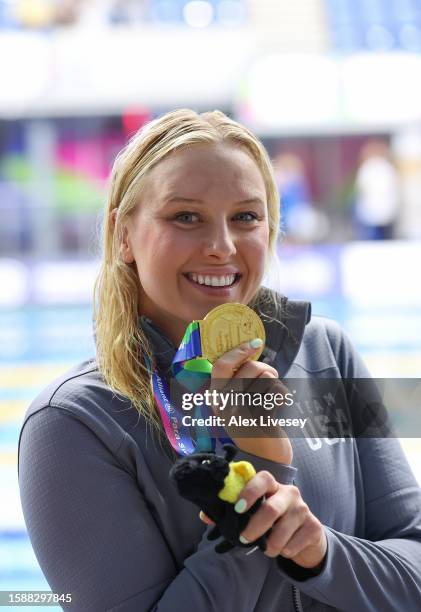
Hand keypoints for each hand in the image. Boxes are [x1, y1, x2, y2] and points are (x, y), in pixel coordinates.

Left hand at [200, 471, 326, 569]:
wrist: (306, 535)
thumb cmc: (274, 521)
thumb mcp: (256, 514)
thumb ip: (232, 513)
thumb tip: (205, 516)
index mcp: (273, 486)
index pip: (263, 479)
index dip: (250, 491)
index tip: (237, 508)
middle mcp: (290, 493)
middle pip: (272, 508)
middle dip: (255, 527)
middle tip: (244, 538)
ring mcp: (304, 509)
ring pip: (282, 531)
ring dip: (270, 546)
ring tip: (267, 549)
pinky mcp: (314, 527)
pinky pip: (293, 545)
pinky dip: (284, 552)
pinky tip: (285, 548)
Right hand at [211, 339, 292, 464]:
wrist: (265, 457)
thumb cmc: (253, 422)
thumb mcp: (236, 401)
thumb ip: (237, 378)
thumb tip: (249, 348)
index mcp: (216, 396)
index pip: (221, 365)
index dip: (238, 351)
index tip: (254, 343)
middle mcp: (225, 404)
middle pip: (249, 368)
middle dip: (265, 368)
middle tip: (270, 378)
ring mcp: (242, 412)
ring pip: (266, 377)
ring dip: (274, 383)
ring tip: (271, 396)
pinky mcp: (260, 419)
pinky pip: (277, 391)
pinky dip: (282, 395)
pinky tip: (278, 406)